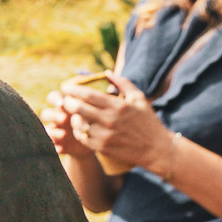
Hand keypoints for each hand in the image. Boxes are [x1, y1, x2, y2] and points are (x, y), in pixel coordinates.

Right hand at [39, 95, 93, 157]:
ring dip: (53, 131)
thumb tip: (82, 103)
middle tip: (64, 119)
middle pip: (46, 113)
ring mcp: (56, 131)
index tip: (62, 103)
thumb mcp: (92, 111)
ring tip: (63, 134)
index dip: (55, 99)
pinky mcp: (57, 143)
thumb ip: (86, 106)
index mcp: (63, 105)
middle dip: (53, 115)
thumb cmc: (93, 119)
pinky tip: (61, 148)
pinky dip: (55, 146)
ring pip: (47, 129)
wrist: (94, 139)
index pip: (53, 97)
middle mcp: (56, 117)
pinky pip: (52, 145)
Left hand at [54, 71, 175, 174]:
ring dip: (74, 117)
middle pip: (78, 109)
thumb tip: (106, 73)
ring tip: (76, 114)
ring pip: (79, 124)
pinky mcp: (102, 148)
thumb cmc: (147, 121)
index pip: (88, 95)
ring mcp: (105, 135)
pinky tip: (82, 126)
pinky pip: (82, 137)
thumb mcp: (139, 98)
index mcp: (118, 106)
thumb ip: (123, 83)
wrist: (156, 148)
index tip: (65, 86)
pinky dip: (79, 130)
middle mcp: (110, 120)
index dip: (73, 90)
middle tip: (65, 100)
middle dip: (68, 102)